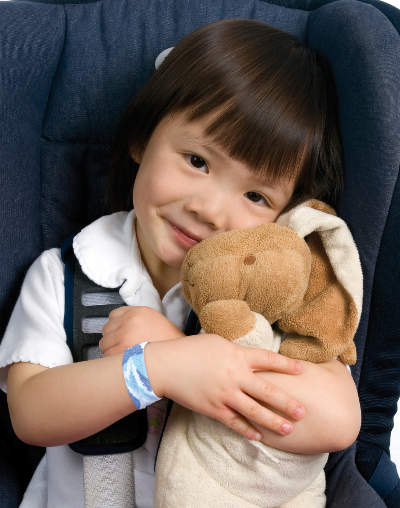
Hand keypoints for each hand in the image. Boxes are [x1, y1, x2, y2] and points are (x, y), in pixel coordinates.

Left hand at [99, 306, 184, 356]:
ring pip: (104, 343)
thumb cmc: (167, 342)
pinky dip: (112, 361)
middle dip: (112, 338)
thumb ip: (135, 319)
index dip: (116, 325)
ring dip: (111, 349)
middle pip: (107, 329)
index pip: (113, 315)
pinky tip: (125, 362)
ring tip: (125, 355)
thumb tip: (118, 325)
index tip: (119, 332)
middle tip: (123, 346)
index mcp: (137, 312)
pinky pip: (106, 356)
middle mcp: (129, 322)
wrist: (175, 359)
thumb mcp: (153, 320)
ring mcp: (123, 336)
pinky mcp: (120, 352)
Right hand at [145, 334, 304, 439]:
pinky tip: (259, 437)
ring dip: (272, 421)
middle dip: (286, 402)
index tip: (303, 370)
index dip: (287, 365)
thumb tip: (254, 357)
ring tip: (288, 430)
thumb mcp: (218, 342)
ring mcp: (224, 394)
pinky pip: (234, 422)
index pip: (268, 359)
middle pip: (267, 390)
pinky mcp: (213, 409)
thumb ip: (238, 351)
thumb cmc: (191, 349)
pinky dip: (247, 430)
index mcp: (237, 355)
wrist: (166, 365)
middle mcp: (235, 376)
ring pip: (254, 411)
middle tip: (303, 412)